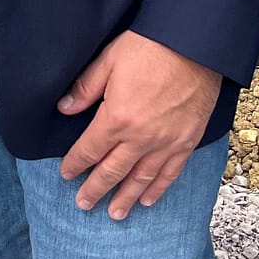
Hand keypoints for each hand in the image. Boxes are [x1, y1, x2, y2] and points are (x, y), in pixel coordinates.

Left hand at [56, 31, 221, 220]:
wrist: (195, 45)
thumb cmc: (150, 47)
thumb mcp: (109, 60)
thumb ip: (85, 88)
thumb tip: (64, 108)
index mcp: (116, 118)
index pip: (89, 150)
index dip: (75, 164)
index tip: (66, 174)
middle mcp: (140, 138)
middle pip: (112, 171)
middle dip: (95, 189)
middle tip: (83, 204)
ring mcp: (165, 143)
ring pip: (141, 179)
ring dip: (125, 198)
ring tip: (114, 214)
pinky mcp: (187, 141)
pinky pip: (170, 173)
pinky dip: (158, 189)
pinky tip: (148, 200)